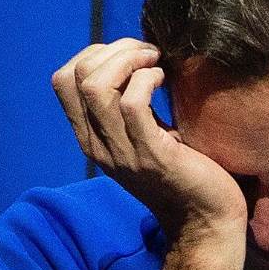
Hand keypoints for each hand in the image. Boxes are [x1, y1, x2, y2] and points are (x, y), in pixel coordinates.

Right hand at [51, 38, 246, 241]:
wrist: (205, 218)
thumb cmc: (183, 170)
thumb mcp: (143, 135)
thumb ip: (127, 105)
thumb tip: (134, 55)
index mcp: (91, 138)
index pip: (63, 80)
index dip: (94, 54)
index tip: (131, 54)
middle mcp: (97, 145)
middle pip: (75, 77)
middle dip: (113, 51)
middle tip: (148, 54)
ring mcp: (122, 152)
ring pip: (96, 86)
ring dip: (129, 60)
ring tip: (155, 63)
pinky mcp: (151, 155)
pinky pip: (131, 103)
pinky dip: (147, 79)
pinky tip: (164, 80)